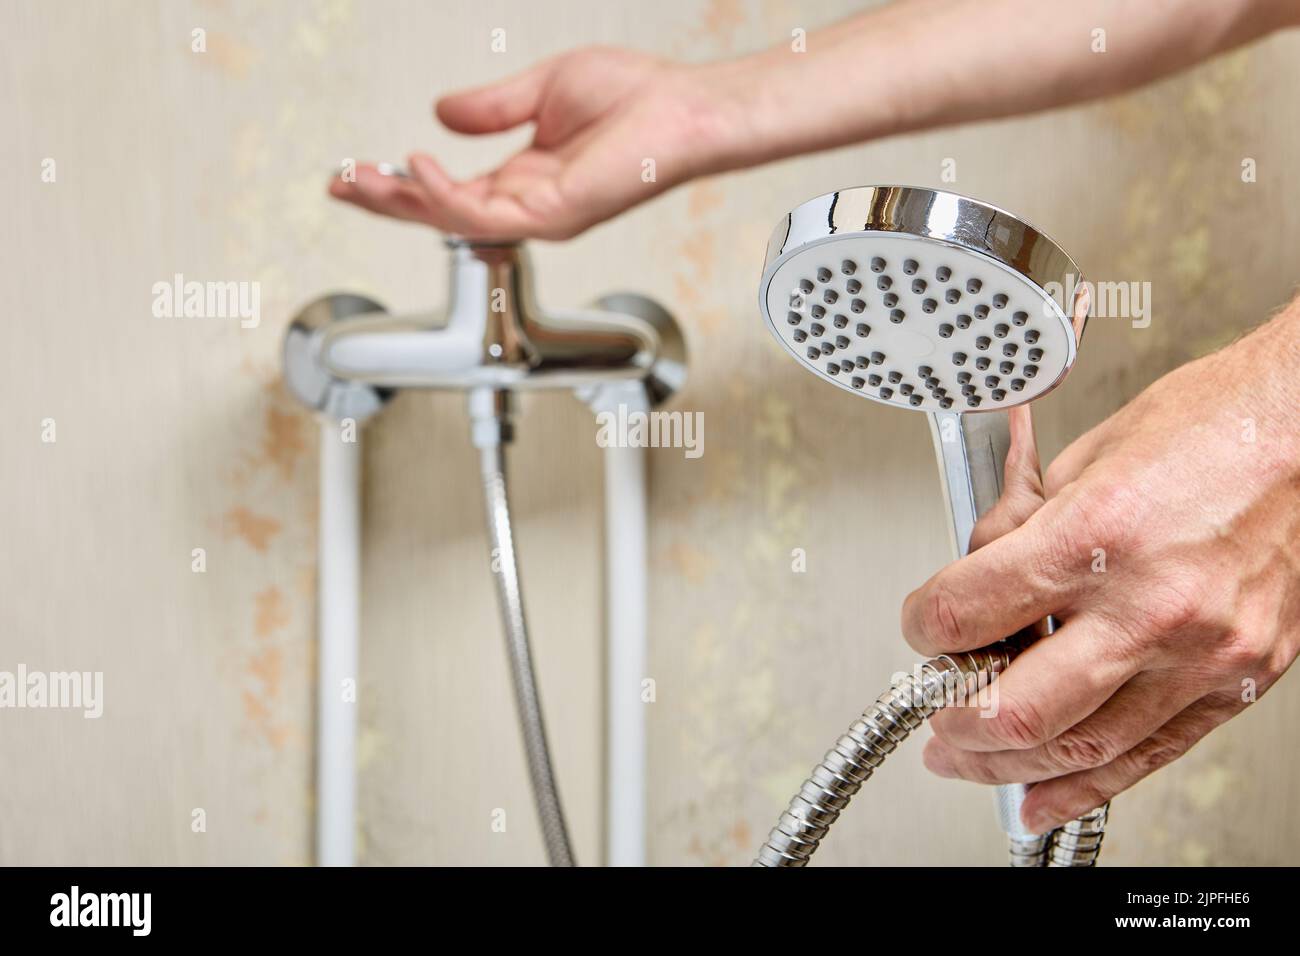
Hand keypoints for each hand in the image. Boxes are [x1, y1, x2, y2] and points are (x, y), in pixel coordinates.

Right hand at [328, 47, 748, 240]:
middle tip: (339, 185)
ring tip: (359, 178)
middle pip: (441, 212)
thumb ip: (491, 106)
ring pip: (454, 218)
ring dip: (401, 200)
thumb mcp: (542, 89)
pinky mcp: (555, 214)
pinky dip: (445, 193)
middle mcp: (529, 204)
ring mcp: (542, 215)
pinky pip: (486, 212)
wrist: (682, 108)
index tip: (359, 170)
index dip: (402, 183)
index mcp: (525, 178)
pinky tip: (416, 168)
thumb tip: (441, 112)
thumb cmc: (634, 99)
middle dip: (386, 201)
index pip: (450, 190)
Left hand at [905, 305, 1299, 834]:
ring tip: (969, 760)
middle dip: (956, 721)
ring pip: (1082, 747)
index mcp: (1095, 536)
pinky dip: (1085, 786)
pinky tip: (1041, 796)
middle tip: (935, 716)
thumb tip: (968, 583)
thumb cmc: (1203, 431)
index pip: (967, 613)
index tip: (919, 629)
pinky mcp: (1236, 680)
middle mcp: (1150, 604)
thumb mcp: (1078, 462)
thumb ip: (1014, 531)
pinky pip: (1150, 755)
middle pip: (1018, 707)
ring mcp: (1199, 652)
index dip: (922, 628)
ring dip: (1008, 766)